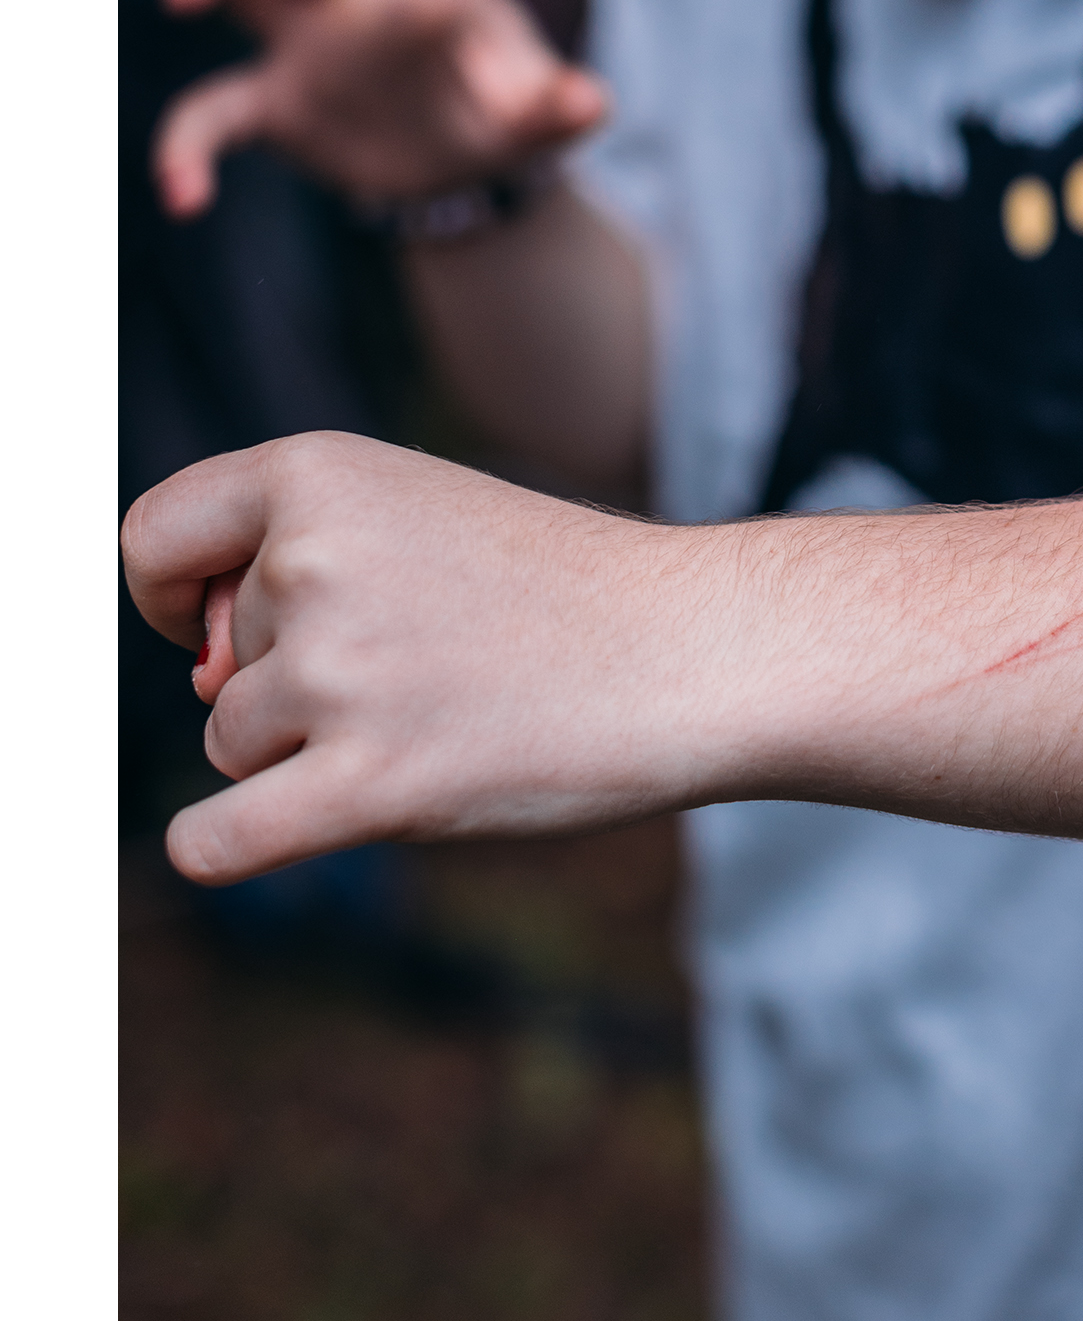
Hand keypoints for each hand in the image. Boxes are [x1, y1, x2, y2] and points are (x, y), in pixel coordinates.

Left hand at [121, 433, 747, 884]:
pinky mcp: (369, 785)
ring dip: (308, 752)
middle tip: (431, 662)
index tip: (212, 625)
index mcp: (318, 474)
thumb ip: (298, 565)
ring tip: (438, 716)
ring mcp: (338, 675)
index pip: (154, 541)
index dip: (172, 593)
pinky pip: (217, 842)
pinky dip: (230, 846)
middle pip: (214, 666)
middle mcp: (311, 562)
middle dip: (292, 682)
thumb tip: (200, 681)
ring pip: (234, 743)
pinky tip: (282, 828)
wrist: (690, 649)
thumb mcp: (420, 515)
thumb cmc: (558, 589)